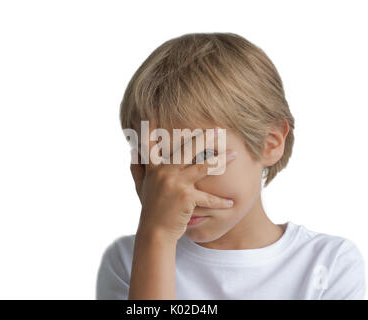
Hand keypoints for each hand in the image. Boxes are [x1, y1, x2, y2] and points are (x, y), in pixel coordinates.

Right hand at [129, 128, 236, 242]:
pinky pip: (207, 197)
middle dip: (205, 137)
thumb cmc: (150, 208)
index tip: (158, 110)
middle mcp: (164, 172)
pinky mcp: (185, 197)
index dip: (154, 126)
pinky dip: (220, 201)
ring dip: (220, 160)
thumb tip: (132, 150)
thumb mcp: (140, 186)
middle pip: (187, 149)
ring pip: (202, 166)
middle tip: (219, 130)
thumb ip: (137, 167)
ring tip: (235, 155)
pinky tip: (232, 202)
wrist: (154, 232)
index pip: (153, 143)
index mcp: (154, 168)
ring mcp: (175, 183)